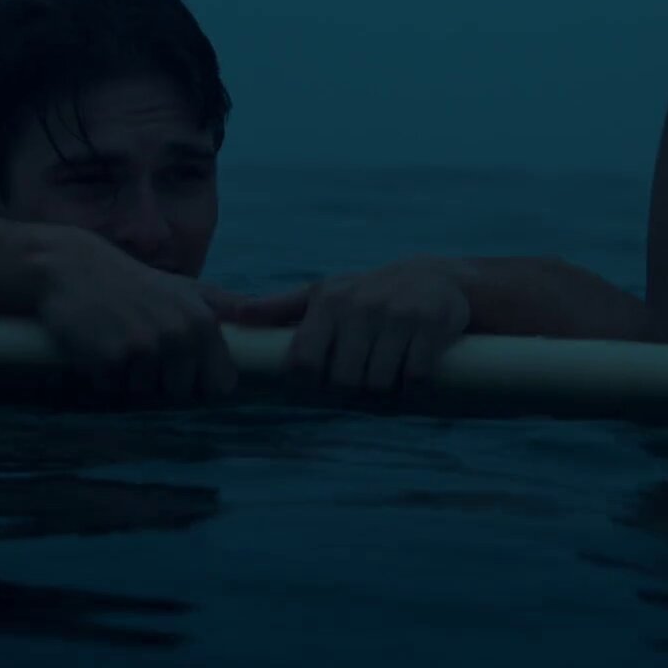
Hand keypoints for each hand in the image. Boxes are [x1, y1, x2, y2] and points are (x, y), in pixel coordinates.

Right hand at [32, 228, 240, 404]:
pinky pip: (112, 389)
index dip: (200, 380)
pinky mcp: (110, 358)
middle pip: (180, 394)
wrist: (73, 268)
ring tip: (119, 341)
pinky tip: (97, 346)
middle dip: (161, 380)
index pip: (220, 384)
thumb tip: (265, 318)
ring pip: (144, 394)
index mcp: (203, 323)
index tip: (182, 365)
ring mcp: (144, 348)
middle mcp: (179, 335)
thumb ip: (227, 306)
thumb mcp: (187, 288)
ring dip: (129, 378)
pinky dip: (103, 376)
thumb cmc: (135, 283)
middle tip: (142, 347)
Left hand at [274, 257, 471, 393]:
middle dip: (351, 390)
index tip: (324, 383)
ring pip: (378, 382)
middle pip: (344, 380)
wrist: (434, 277)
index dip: (311, 384)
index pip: (305, 362)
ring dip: (383, 390)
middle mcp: (360, 306)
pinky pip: (413, 377)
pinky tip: (410, 372)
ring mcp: (397, 315)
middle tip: (360, 382)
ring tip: (386, 375)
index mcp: (328, 301)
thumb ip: (278, 308)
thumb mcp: (323, 294)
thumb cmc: (366, 293)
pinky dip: (411, 386)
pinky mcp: (431, 325)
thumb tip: (233, 316)